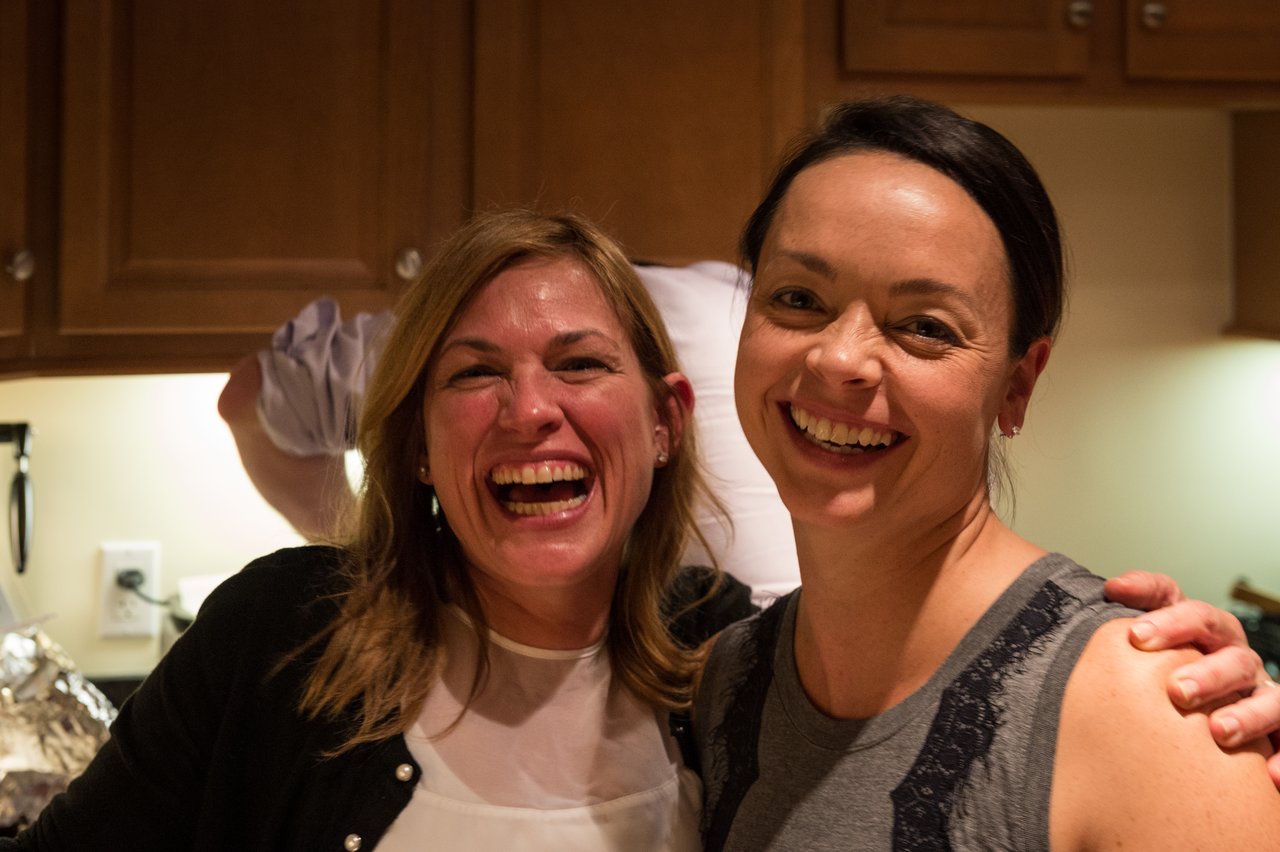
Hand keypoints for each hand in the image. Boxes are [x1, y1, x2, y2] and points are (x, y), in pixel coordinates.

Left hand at [1105, 570, 1279, 786]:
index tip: (1132, 627)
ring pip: (1268, 697)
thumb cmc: (1168, 673)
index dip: (1165, 614)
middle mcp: (1236, 660)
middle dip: (1208, 671)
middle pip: (1233, 655)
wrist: (1192, 715)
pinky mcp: (1278, 729)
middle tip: (1177, 690)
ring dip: (1247, 714)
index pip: (1190, 612)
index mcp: (1205, 635)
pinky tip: (1270, 773)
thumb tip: (1114, 588)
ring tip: (1219, 731)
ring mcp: (1261, 694)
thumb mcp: (1150, 645)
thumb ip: (1135, 619)